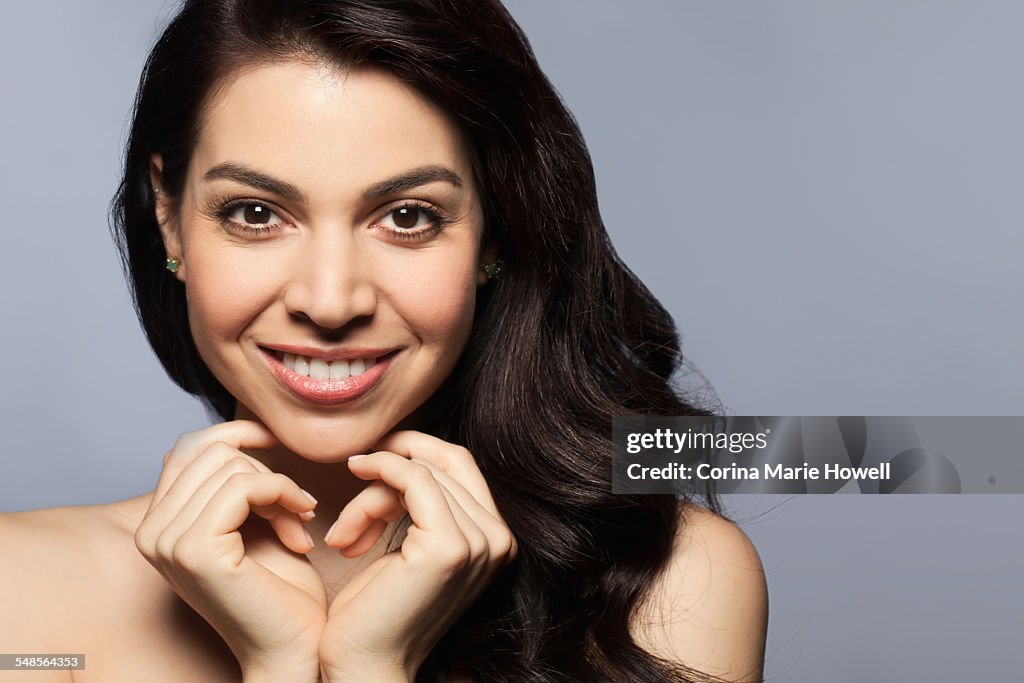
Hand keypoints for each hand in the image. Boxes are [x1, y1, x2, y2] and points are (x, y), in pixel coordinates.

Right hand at [133, 420, 325, 680]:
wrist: (292, 648)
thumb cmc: (281, 591)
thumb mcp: (252, 522)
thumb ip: (233, 483)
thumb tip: (236, 431)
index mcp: (157, 525)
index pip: (188, 447)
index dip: (236, 432)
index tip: (276, 440)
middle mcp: (150, 532)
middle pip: (211, 451)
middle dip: (265, 469)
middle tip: (297, 507)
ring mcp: (167, 541)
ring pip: (231, 466)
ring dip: (279, 488)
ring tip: (299, 523)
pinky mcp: (195, 549)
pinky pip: (244, 486)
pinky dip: (282, 495)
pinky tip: (301, 528)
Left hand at [317, 431, 518, 680]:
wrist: (364, 666)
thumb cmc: (377, 610)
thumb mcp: (410, 545)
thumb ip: (424, 505)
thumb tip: (405, 454)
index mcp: (496, 539)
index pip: (460, 466)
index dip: (415, 449)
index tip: (372, 457)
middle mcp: (499, 539)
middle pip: (442, 464)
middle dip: (391, 468)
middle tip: (352, 478)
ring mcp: (479, 542)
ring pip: (421, 472)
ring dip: (372, 490)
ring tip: (345, 531)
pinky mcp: (449, 547)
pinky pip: (413, 479)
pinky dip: (380, 471)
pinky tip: (352, 481)